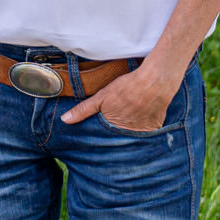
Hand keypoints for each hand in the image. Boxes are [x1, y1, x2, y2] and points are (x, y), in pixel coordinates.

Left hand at [62, 64, 177, 130]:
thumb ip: (83, 110)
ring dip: (129, 129)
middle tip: (116, 120)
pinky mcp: (155, 127)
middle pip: (117, 137)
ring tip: (129, 117)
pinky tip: (140, 115)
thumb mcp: (101, 97)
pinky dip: (142, 125)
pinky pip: (146, 131)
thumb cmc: (127, 87)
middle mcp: (128, 134)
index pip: (103, 137)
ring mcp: (143, 132)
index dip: (101, 133)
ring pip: (132, 134)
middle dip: (114, 133)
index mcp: (113, 128)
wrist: (155, 82)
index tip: (98, 133)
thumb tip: (65, 120)